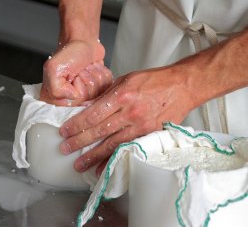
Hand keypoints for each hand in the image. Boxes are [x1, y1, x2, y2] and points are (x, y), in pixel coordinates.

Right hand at [40, 40, 109, 105]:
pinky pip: (108, 86)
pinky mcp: (99, 90)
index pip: (75, 103)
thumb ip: (56, 89)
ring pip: (100, 91)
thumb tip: (73, 98)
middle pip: (89, 98)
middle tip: (80, 70)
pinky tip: (94, 68)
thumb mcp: (53, 68)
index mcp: (57, 99)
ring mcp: (87, 97)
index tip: (73, 77)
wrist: (83, 42)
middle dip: (87, 79)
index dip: (78, 87)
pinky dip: (103, 73)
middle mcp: (71, 100)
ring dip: (95, 74)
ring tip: (86, 67)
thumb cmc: (69, 53)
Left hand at [58, 66, 199, 174]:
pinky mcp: (150, 136)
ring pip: (112, 144)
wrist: (182, 86)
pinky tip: (103, 168)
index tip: (65, 131)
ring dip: (93, 156)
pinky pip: (128, 150)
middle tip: (65, 149)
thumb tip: (87, 108)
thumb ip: (107, 95)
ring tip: (79, 164)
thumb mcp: (126, 80)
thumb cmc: (154, 80)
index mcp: (122, 95)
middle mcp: (130, 112)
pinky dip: (114, 160)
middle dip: (79, 142)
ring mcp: (141, 126)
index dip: (76, 125)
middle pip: (99, 131)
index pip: (93, 114)